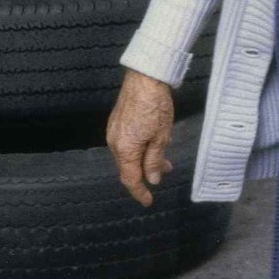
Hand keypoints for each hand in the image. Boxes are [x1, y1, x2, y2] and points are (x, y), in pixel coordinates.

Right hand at [106, 68, 175, 205]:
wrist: (144, 77)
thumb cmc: (155, 106)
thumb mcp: (161, 137)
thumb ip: (154, 161)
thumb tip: (152, 179)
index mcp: (125, 149)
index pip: (130, 179)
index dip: (139, 192)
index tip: (148, 201)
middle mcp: (114, 143)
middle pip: (128, 167)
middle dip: (146, 173)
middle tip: (165, 173)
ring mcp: (114, 131)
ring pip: (129, 154)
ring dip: (145, 160)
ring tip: (165, 159)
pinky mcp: (117, 122)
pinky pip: (127, 143)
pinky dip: (140, 148)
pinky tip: (154, 143)